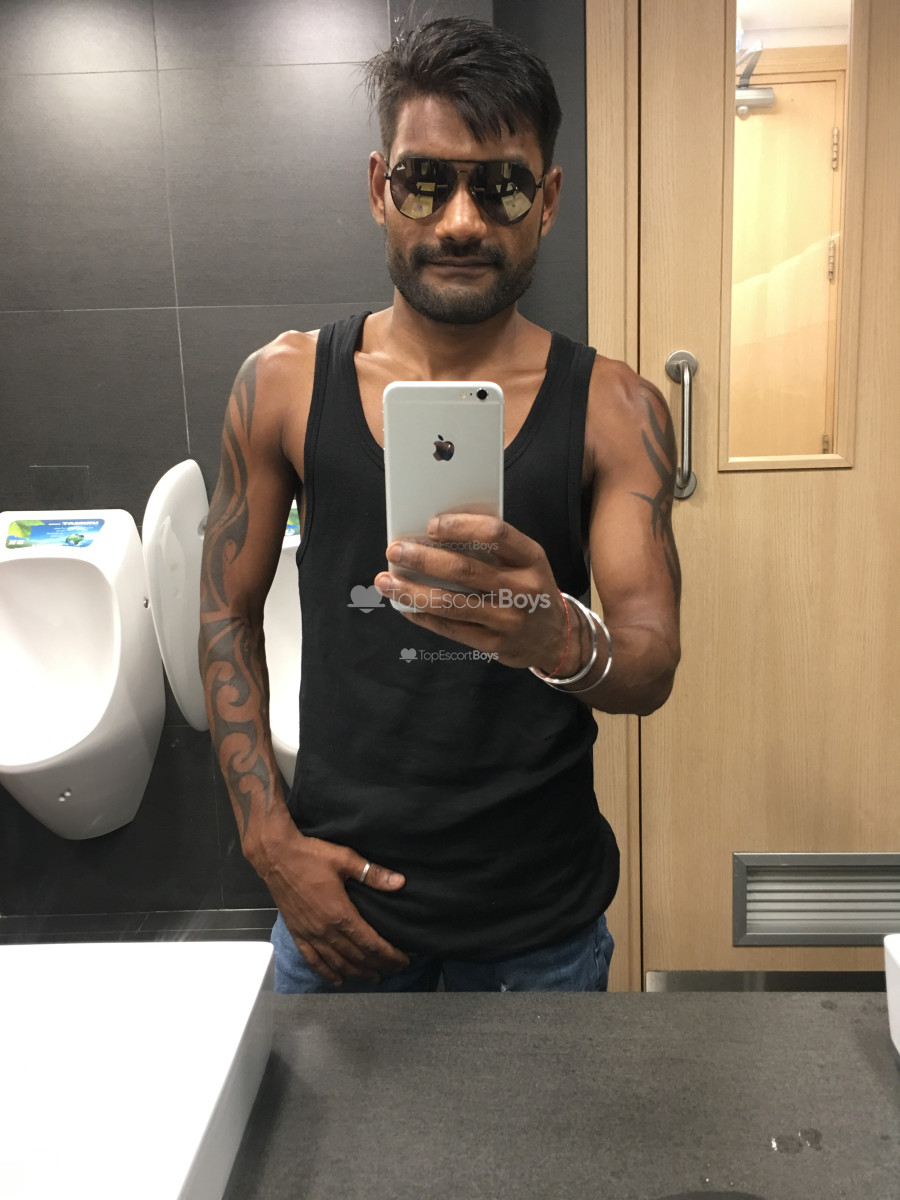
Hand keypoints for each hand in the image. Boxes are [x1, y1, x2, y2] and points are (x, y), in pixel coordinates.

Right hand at [255, 820, 408, 985]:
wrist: (275, 856)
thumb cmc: (310, 855)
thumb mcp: (345, 859)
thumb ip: (372, 874)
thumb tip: (400, 882)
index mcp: (340, 913)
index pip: (370, 943)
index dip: (389, 955)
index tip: (403, 960)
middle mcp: (325, 929)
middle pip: (357, 957)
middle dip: (378, 966)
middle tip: (394, 970)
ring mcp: (309, 934)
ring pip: (337, 962)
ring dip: (357, 972)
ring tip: (373, 977)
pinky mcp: (297, 933)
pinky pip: (312, 960)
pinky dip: (326, 973)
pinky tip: (338, 980)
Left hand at [374, 513, 581, 674]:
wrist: (555, 637)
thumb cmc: (530, 588)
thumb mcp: (526, 561)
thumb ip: (493, 547)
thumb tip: (435, 535)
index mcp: (531, 558)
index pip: (495, 534)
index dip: (460, 527)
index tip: (431, 525)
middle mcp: (522, 588)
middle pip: (465, 569)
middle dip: (423, 558)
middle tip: (395, 550)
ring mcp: (508, 619)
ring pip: (451, 603)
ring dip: (412, 591)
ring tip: (386, 581)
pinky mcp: (493, 644)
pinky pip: (450, 628)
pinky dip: (422, 615)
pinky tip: (404, 605)